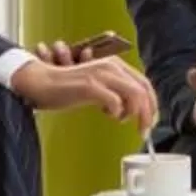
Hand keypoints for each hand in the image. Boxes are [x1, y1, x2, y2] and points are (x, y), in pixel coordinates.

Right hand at [11, 53, 155, 128]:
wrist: (43, 82)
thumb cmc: (68, 87)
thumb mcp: (98, 84)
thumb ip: (115, 90)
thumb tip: (133, 108)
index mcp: (115, 65)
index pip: (144, 83)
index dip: (152, 103)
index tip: (150, 120)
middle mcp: (111, 66)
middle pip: (143, 90)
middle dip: (148, 113)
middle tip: (143, 130)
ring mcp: (101, 74)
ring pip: (134, 94)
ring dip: (134, 114)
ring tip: (121, 120)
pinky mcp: (90, 85)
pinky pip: (115, 101)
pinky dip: (116, 112)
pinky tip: (107, 114)